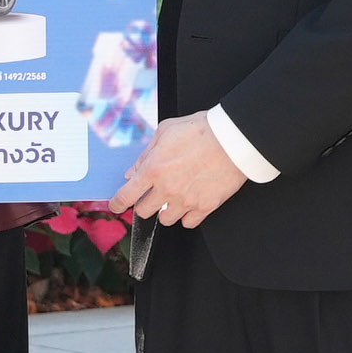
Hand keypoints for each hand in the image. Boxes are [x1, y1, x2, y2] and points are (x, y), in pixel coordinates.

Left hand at [118, 113, 245, 230]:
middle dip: (144, 203)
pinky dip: (187, 215)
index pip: (126, 196)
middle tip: (152, 194)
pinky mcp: (206, 207)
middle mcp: (167, 189)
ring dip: (166, 210)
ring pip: (166, 220)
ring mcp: (187, 201)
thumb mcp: (166, 131)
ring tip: (174, 197)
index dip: (117, 204)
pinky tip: (190, 203)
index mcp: (154, 169)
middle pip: (144, 212)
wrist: (234, 138)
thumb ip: (146, 154)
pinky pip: (189, 223)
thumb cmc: (201, 130)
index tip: (117, 205)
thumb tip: (132, 172)